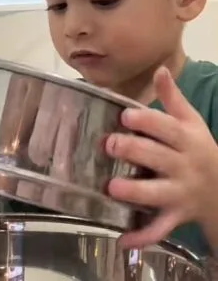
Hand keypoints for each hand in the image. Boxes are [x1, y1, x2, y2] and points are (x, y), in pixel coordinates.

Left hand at [105, 66, 217, 247]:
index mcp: (186, 140)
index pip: (166, 127)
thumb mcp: (191, 123)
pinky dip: (142, 237)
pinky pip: (159, 229)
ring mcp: (180, 193)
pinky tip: (122, 240)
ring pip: (157, 194)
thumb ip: (173, 98)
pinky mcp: (176, 216)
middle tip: (109, 144)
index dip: (146, 120)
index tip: (125, 115)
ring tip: (112, 188)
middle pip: (158, 157)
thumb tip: (160, 69)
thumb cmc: (199, 151)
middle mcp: (184, 166)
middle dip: (134, 151)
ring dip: (135, 192)